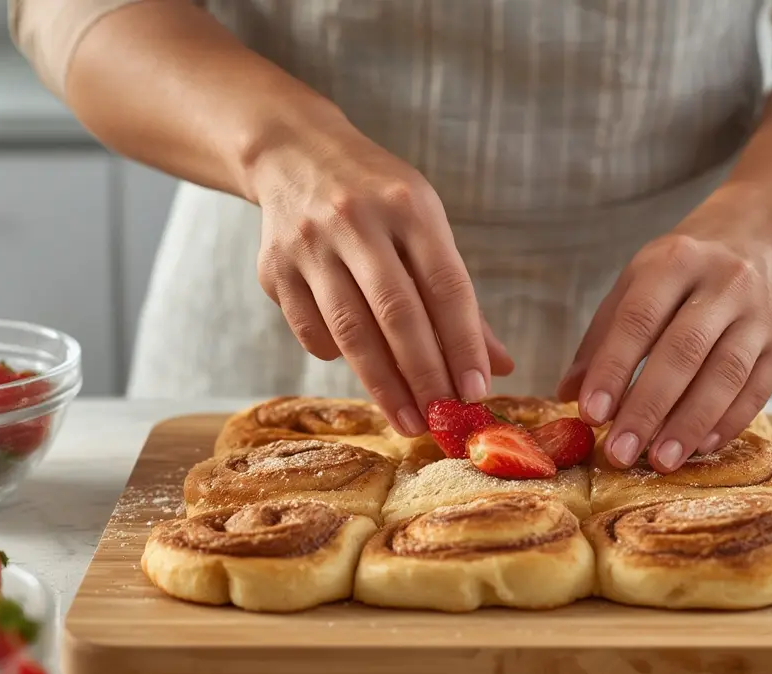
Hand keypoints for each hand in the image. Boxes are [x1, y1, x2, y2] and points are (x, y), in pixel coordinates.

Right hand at [249, 109, 513, 435]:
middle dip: (425, 376)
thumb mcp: (425, 225)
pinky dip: (337, 357)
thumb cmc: (377, 198)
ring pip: (350, 330)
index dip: (465, 344)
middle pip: (397, 314)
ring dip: (383, 385)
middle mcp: (357, 220)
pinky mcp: (273, 267)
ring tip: (408, 422)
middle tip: (443, 421)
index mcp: (409, 205)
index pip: (447, 286)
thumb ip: (459, 297)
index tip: (478, 391)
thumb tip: (498, 367)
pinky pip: (311, 330)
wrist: (293, 153)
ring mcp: (310, 243)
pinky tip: (361, 369)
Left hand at [557, 185, 771, 472]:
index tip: (591, 414)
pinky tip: (699, 447)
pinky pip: (757, 390)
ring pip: (726, 374)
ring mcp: (761, 314)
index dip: (613, 369)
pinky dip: (727, 423)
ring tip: (661, 460)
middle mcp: (724, 282)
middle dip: (649, 407)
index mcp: (674, 261)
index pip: (639, 319)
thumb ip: (600, 341)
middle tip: (622, 451)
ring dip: (690, 423)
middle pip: (684, 350)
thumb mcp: (633, 288)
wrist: (754, 244)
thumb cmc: (679, 277)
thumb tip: (568, 395)